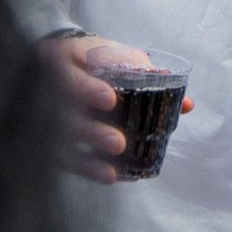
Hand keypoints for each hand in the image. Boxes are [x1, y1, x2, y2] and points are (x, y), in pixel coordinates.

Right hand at [41, 34, 195, 183]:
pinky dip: (87, 169)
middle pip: (65, 118)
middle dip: (93, 132)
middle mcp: (48, 92)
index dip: (88, 90)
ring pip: (61, 144)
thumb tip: (186, 105)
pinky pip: (63, 159)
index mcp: (62, 62)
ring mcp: (45, 118)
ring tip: (114, 169)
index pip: (69, 77)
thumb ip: (147, 74)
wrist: (54, 61)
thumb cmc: (93, 57)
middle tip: (119, 144)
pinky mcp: (48, 139)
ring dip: (88, 160)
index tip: (109, 99)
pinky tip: (110, 176)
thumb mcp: (116, 54)